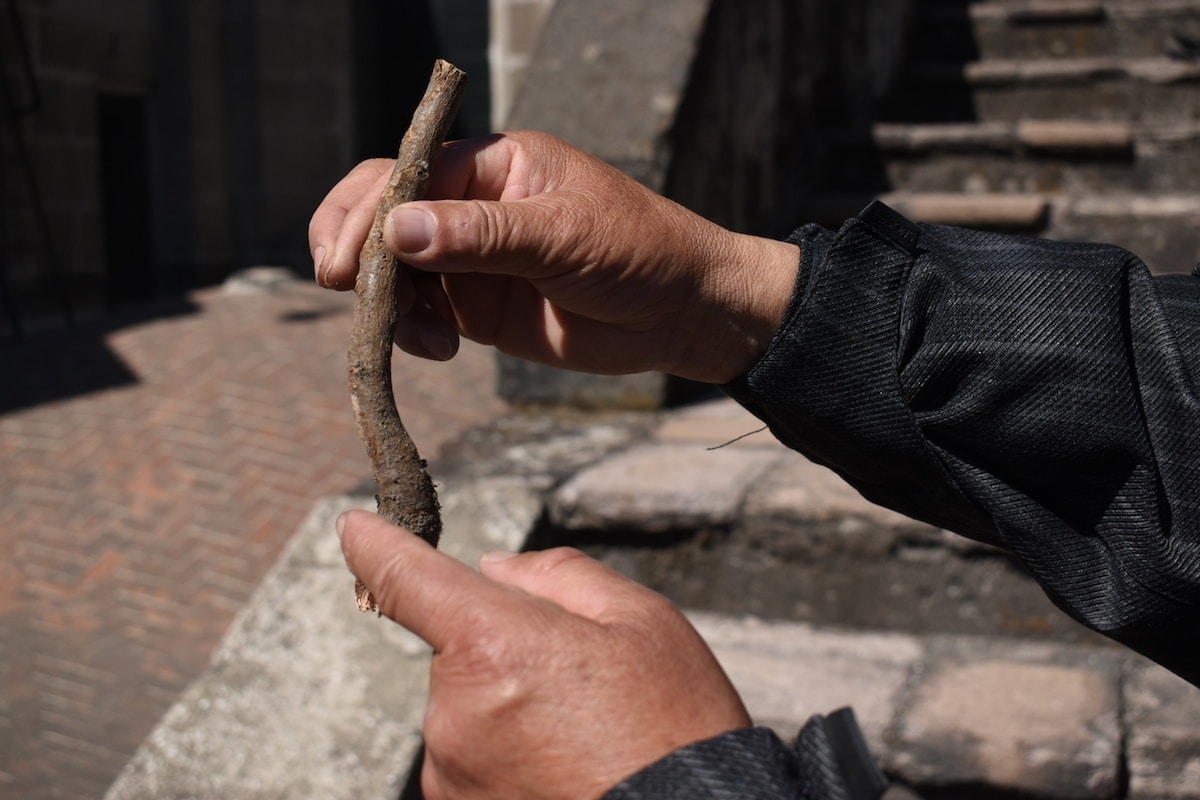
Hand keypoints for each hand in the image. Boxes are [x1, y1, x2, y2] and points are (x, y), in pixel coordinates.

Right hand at [308, 131, 797, 383]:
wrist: (679, 313)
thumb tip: (397, 231)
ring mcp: (470, 259)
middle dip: (355, 251)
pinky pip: (420, 313)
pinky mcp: (475, 306)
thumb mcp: (563, 236)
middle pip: (382, 215)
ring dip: (387, 302)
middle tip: (342, 288)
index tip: (345, 258)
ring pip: (393, 271)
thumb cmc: (638, 251)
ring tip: (424, 336)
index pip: (406, 174)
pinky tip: (439, 349)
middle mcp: (471, 206)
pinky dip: (412, 332)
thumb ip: (482, 235)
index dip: (366, 211)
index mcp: (492, 165)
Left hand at [337, 510, 751, 799]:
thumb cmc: (676, 730)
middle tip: (583, 683)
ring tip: (585, 737)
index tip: (355, 528)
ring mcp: (451, 774)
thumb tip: (495, 569)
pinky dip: (509, 756)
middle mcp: (453, 714)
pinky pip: (472, 760)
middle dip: (506, 650)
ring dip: (509, 708)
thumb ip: (558, 578)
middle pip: (460, 652)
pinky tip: (566, 767)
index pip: (407, 578)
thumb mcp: (642, 621)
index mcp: (493, 645)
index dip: (376, 545)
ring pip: (468, 709)